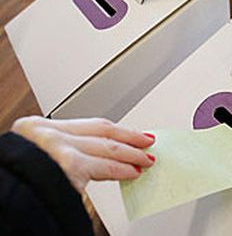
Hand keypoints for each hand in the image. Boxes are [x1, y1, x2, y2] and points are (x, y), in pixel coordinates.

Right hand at [11, 116, 154, 192]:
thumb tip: (89, 158)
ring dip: (131, 153)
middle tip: (146, 140)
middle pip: (100, 130)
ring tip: (146, 159)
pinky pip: (103, 167)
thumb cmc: (12, 179)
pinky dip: (121, 169)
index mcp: (35, 127)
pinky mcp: (68, 166)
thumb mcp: (31, 156)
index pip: (86, 124)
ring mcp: (57, 148)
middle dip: (128, 136)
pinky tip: (132, 172)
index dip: (113, 129)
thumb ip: (56, 152)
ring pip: (106, 146)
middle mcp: (47, 133)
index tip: (129, 132)